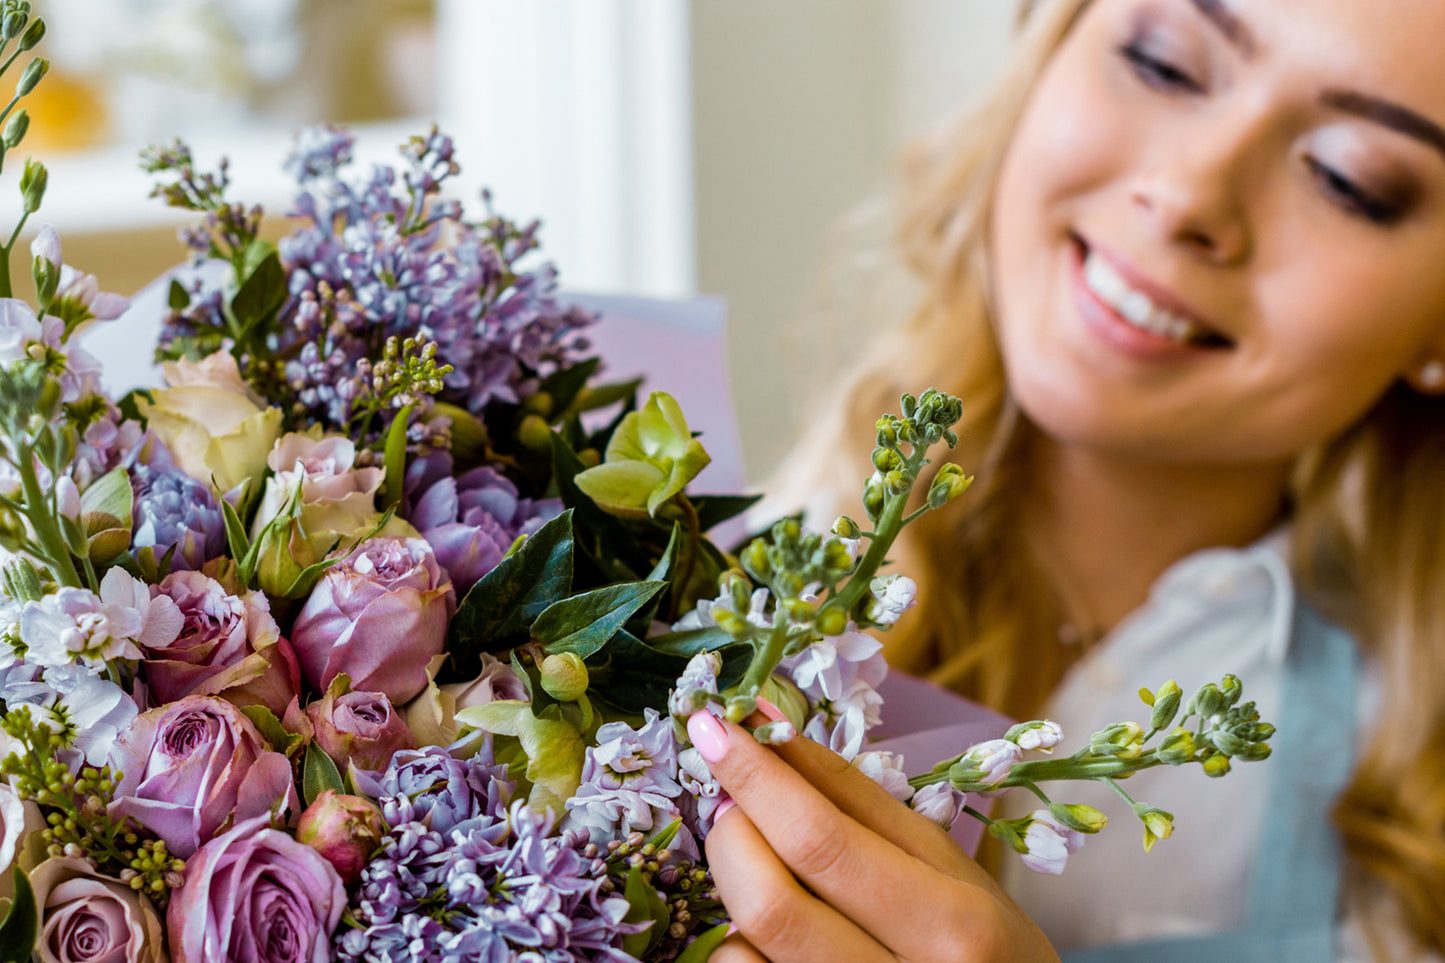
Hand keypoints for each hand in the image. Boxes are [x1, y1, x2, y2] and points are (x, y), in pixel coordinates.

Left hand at [688, 708, 1058, 962]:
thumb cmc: (981, 941)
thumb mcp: (944, 862)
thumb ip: (856, 798)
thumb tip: (769, 726)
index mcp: (952, 923)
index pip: (822, 839)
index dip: (756, 775)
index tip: (715, 724)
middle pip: (769, 900)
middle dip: (733, 829)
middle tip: (732, 798)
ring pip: (742, 950)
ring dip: (732, 885)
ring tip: (756, 861)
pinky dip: (736, 941)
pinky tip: (766, 926)